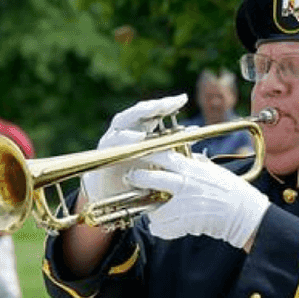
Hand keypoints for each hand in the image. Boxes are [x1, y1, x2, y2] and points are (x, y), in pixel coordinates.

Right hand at [82, 94, 188, 208]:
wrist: (115, 199)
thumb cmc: (139, 181)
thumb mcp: (160, 164)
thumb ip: (174, 149)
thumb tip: (194, 135)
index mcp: (140, 131)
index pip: (154, 113)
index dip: (168, 104)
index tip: (183, 98)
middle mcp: (125, 131)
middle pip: (140, 111)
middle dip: (156, 105)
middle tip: (172, 101)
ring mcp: (113, 139)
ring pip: (125, 120)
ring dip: (141, 114)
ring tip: (157, 109)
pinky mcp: (105, 152)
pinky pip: (115, 141)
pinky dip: (127, 138)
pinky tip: (139, 137)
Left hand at [126, 150, 269, 250]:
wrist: (245, 214)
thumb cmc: (232, 191)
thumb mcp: (214, 171)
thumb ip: (197, 162)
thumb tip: (187, 154)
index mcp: (191, 169)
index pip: (159, 155)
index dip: (143, 154)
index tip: (134, 155)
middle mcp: (185, 184)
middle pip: (148, 178)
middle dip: (136, 179)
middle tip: (132, 179)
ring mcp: (184, 205)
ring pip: (153, 208)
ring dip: (151, 210)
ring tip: (154, 211)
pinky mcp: (186, 223)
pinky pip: (163, 228)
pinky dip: (161, 229)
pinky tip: (164, 226)